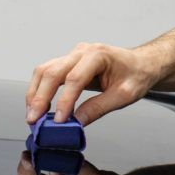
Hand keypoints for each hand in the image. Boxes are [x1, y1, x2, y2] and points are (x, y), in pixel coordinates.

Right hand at [26, 42, 161, 125]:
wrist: (141, 63)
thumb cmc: (137, 75)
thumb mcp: (124, 95)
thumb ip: (99, 108)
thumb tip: (75, 123)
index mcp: (98, 55)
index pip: (75, 78)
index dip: (64, 101)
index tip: (59, 121)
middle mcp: (82, 51)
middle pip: (52, 71)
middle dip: (40, 97)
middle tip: (33, 120)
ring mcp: (73, 55)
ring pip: (45, 70)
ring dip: (35, 93)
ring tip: (32, 116)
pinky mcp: (68, 63)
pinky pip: (48, 73)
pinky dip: (40, 90)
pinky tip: (39, 107)